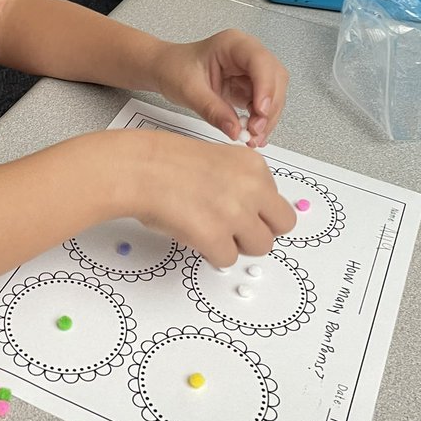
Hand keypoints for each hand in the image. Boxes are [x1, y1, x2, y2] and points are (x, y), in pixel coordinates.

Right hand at [110, 129, 295, 265]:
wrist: (138, 168)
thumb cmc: (165, 163)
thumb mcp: (217, 160)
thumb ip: (241, 184)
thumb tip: (251, 214)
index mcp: (253, 165)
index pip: (278, 200)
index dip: (258, 211)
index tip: (240, 211)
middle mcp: (252, 187)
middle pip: (282, 225)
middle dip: (259, 231)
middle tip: (234, 230)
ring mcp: (236, 213)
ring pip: (260, 247)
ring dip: (237, 244)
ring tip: (211, 232)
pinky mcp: (216, 237)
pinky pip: (228, 259)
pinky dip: (212, 254)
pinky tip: (194, 236)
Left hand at [151, 28, 288, 147]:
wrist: (165, 70)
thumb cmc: (174, 69)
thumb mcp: (189, 91)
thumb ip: (213, 110)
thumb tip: (236, 130)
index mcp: (233, 44)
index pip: (260, 62)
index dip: (265, 87)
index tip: (261, 111)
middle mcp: (247, 54)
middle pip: (274, 78)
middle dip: (269, 107)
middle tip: (255, 131)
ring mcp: (250, 70)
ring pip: (273, 94)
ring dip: (267, 118)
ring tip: (252, 137)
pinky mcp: (249, 86)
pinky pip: (263, 104)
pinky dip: (261, 120)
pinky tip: (252, 135)